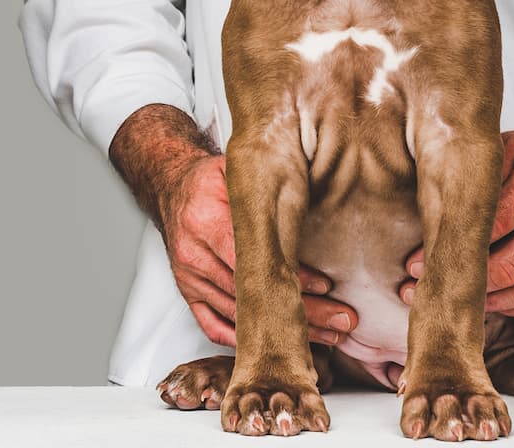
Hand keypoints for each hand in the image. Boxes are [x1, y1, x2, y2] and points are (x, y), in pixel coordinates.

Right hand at [157, 153, 358, 346]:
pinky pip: (214, 325)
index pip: (255, 258)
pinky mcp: (188, 292)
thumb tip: (315, 189)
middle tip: (341, 321)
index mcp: (208, 221)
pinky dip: (246, 337)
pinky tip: (278, 340)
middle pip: (252, 294)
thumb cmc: (211, 180)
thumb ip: (266, 188)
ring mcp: (190, 278)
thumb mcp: (237, 173)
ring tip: (326, 335)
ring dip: (284, 327)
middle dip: (302, 311)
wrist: (172, 186)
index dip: (291, 276)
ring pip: (240, 315)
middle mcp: (196, 255)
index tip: (325, 287)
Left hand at [398, 78, 513, 318]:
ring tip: (455, 301)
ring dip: (488, 304)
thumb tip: (431, 200)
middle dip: (462, 285)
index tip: (417, 264)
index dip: (449, 250)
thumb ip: (482, 171)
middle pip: (507, 268)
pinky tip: (494, 303)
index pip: (489, 226)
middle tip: (425, 291)